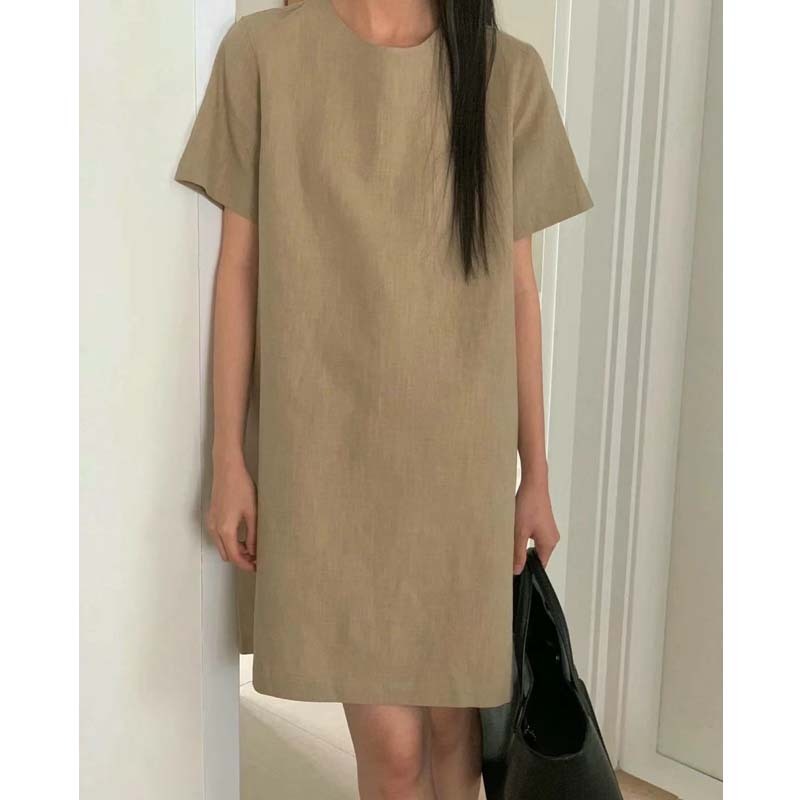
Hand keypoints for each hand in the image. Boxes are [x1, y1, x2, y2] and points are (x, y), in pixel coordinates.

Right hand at [206, 453, 256, 571]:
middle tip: (257, 558)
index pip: (234, 556)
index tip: (257, 567)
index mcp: (225, 529)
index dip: (246, 565)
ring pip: (222, 545)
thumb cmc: (241, 487)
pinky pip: (219, 536)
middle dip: (240, 559)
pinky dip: (229, 540)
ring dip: (235, 549)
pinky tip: (243, 535)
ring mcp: (211, 522)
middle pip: (226, 554)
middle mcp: (215, 528)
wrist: (227, 469)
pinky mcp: (212, 516)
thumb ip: (253, 534)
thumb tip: (254, 551)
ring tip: (252, 546)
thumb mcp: (252, 513)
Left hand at [513, 479, 559, 573]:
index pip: (540, 566)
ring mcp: (549, 530)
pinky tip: (518, 526)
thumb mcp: (519, 532)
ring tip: (515, 533)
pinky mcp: (544, 523)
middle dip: (523, 555)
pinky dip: (526, 535)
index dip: (527, 569)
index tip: (516, 568)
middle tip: (511, 549)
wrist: (533, 483)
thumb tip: (517, 569)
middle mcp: (552, 538)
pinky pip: (535, 536)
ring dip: (523, 543)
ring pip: (535, 545)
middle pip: (537, 556)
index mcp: (549, 543)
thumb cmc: (529, 504)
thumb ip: (518, 553)